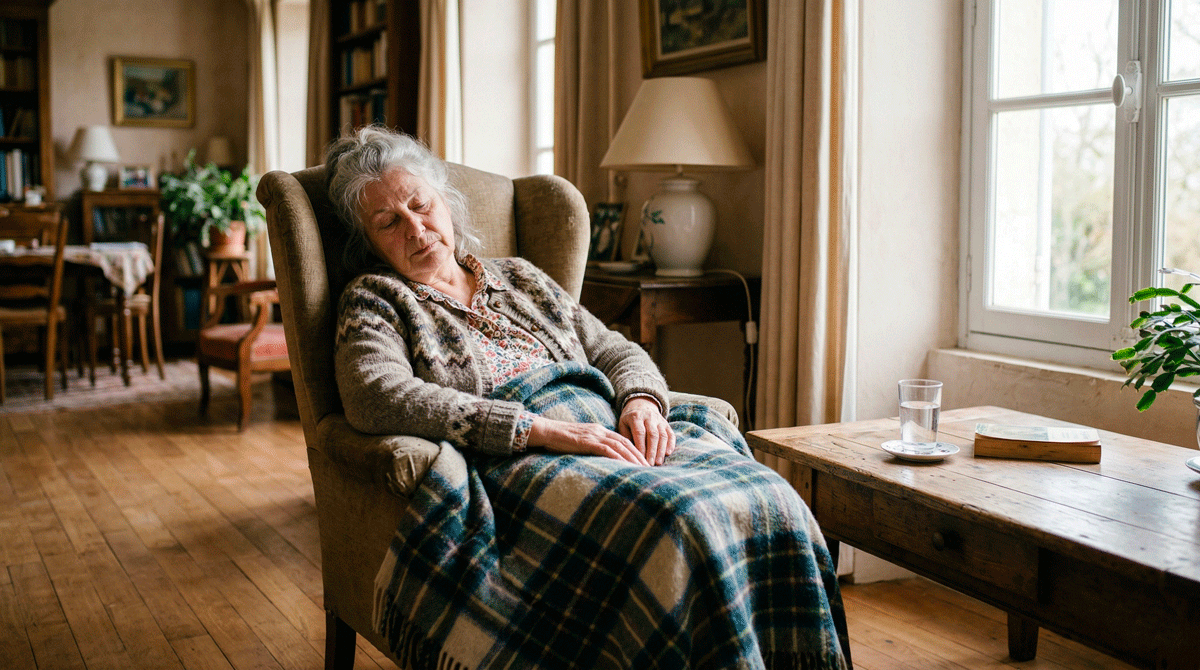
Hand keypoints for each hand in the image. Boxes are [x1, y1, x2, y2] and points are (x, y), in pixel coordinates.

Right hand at [528, 417, 649, 465]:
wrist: (546, 432)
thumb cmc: (560, 440)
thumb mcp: (580, 442)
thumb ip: (592, 447)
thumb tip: (601, 459)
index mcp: (599, 431)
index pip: (622, 440)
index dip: (635, 450)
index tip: (644, 460)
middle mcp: (599, 431)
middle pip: (625, 442)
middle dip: (638, 454)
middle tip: (649, 466)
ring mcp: (593, 435)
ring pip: (619, 445)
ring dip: (632, 457)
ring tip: (641, 467)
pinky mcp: (586, 442)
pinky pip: (605, 449)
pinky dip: (617, 456)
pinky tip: (624, 464)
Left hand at [619, 397, 674, 465]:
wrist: (641, 404)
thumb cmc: (629, 419)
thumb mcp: (623, 424)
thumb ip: (626, 437)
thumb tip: (631, 453)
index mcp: (636, 417)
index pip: (640, 433)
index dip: (641, 447)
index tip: (640, 459)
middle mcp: (649, 417)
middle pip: (653, 435)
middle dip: (652, 451)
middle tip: (650, 464)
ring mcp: (659, 420)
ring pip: (662, 435)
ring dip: (661, 450)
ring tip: (658, 462)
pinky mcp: (666, 423)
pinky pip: (670, 433)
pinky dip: (671, 444)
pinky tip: (668, 453)